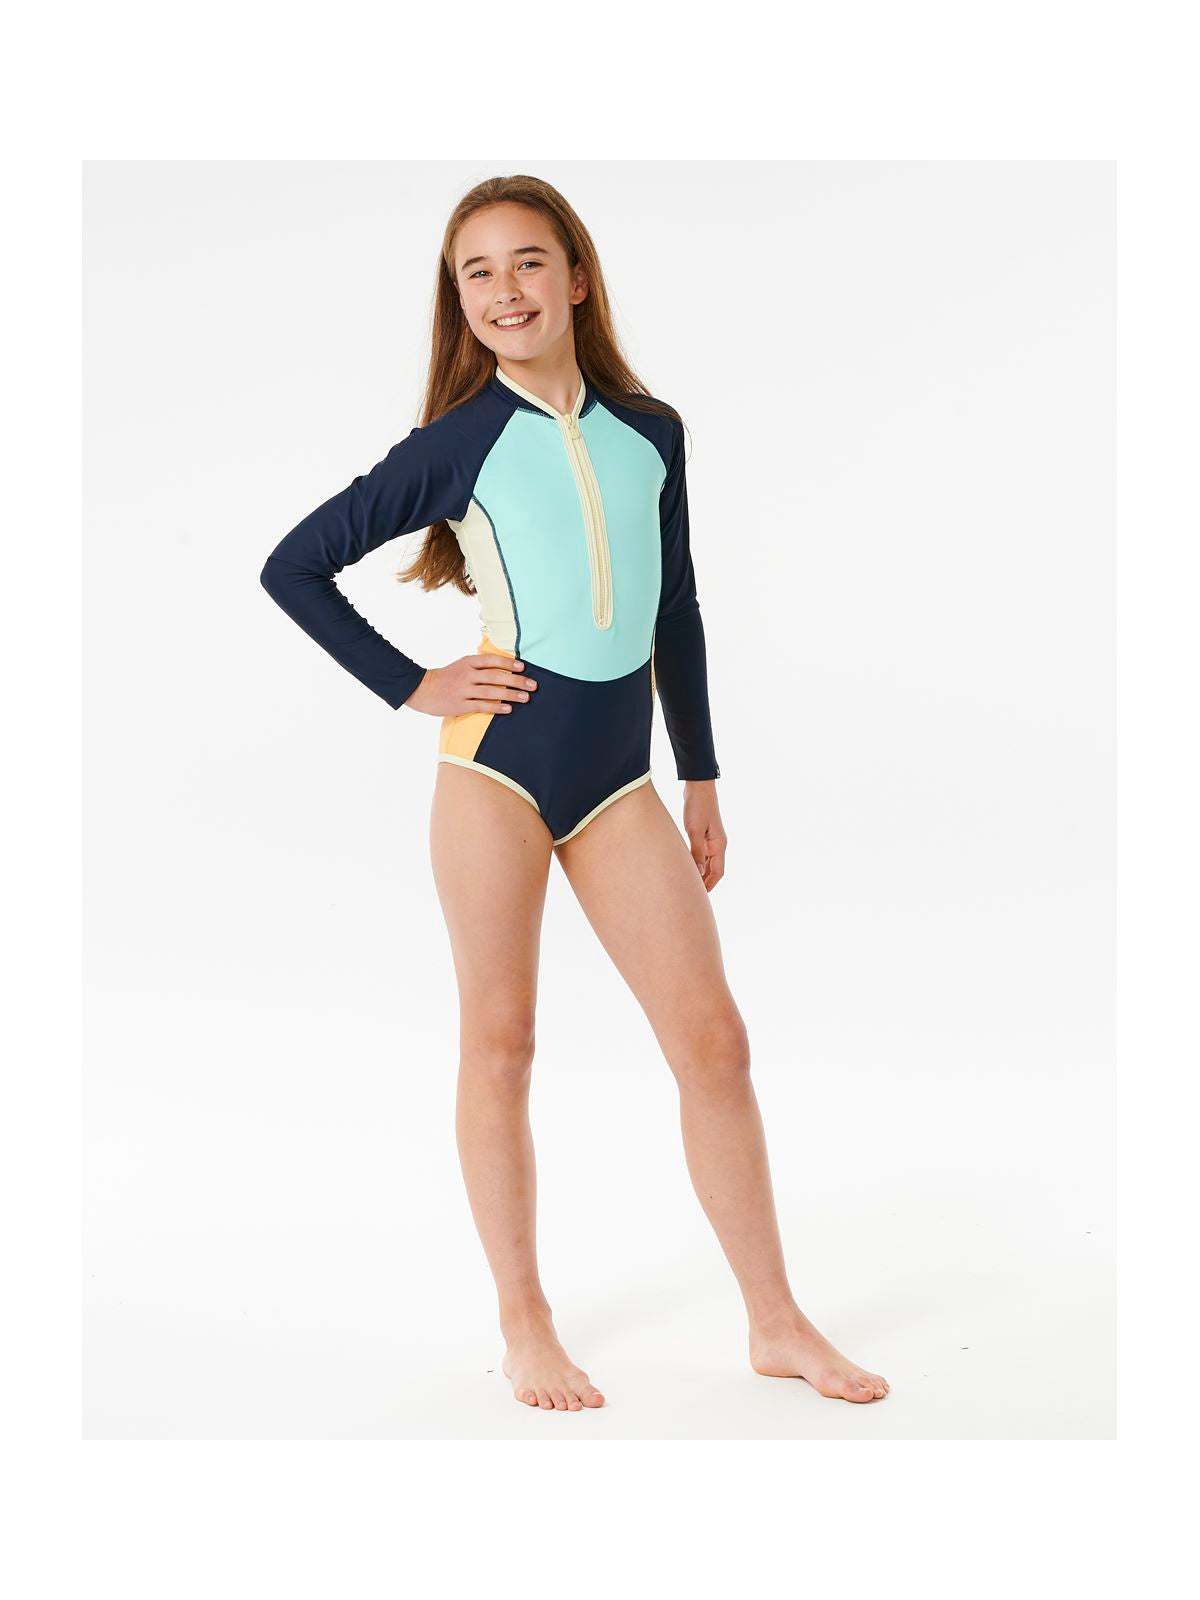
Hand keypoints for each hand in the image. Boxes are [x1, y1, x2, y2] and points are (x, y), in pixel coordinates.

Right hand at [404, 653, 538, 716]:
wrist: (422, 689)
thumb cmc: (447, 677)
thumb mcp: (462, 665)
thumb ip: (480, 665)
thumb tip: (505, 665)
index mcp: (468, 662)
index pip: (491, 660)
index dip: (508, 663)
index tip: (523, 668)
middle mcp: (467, 675)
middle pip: (496, 676)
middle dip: (517, 680)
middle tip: (533, 685)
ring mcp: (464, 690)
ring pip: (492, 692)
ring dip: (511, 694)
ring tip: (526, 697)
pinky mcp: (461, 705)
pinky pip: (482, 706)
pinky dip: (497, 707)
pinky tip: (509, 709)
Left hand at [682, 780, 726, 891]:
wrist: (698, 786)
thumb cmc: (698, 807)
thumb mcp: (695, 830)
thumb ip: (696, 852)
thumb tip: (698, 873)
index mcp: (719, 845)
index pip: (718, 872)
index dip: (709, 885)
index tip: (698, 897)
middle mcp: (718, 844)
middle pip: (714, 869)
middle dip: (705, 882)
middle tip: (691, 894)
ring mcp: (711, 839)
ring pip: (708, 862)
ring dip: (700, 873)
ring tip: (687, 883)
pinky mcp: (703, 834)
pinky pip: (702, 854)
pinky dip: (696, 862)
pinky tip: (686, 866)